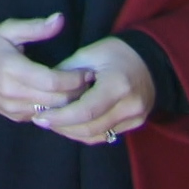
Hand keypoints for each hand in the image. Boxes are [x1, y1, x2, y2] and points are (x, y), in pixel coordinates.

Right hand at [0, 13, 94, 121]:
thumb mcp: (9, 29)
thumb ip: (36, 27)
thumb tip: (60, 19)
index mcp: (11, 69)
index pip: (52, 81)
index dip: (75, 78)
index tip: (88, 72)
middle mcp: (11, 92)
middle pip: (56, 100)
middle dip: (77, 92)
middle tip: (88, 81)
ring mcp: (11, 107)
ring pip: (51, 112)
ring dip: (68, 102)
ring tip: (78, 89)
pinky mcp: (14, 116)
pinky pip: (42, 117)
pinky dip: (55, 110)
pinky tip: (61, 97)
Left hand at [30, 37, 153, 144]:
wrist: (148, 59)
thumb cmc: (114, 52)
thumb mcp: (87, 55)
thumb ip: (65, 75)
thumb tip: (42, 93)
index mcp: (118, 85)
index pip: (85, 111)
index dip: (59, 117)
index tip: (39, 116)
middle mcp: (130, 106)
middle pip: (89, 128)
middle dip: (61, 126)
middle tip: (40, 119)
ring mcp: (136, 118)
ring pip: (96, 136)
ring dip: (70, 132)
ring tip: (52, 122)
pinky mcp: (135, 124)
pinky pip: (105, 135)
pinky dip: (84, 133)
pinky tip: (69, 124)